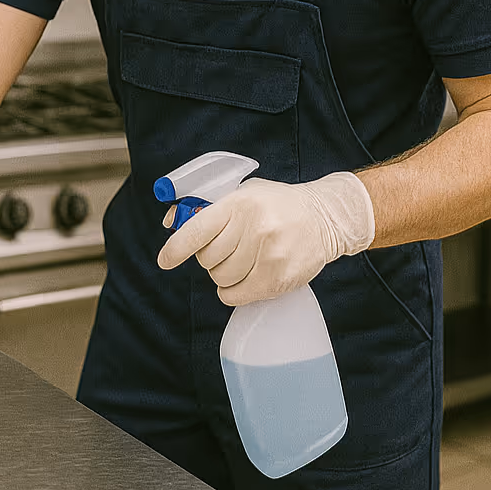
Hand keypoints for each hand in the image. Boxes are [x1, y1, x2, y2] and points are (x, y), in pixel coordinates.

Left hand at [157, 173, 374, 305]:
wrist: (325, 217)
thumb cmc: (278, 205)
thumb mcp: (244, 194)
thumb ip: (208, 208)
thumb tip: (171, 222)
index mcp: (239, 203)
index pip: (197, 231)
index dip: (176, 249)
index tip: (165, 260)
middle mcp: (253, 227)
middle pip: (207, 259)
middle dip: (211, 258)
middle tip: (229, 249)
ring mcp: (268, 254)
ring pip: (221, 279)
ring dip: (225, 274)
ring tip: (244, 260)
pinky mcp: (278, 278)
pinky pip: (236, 295)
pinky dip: (233, 291)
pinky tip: (245, 279)